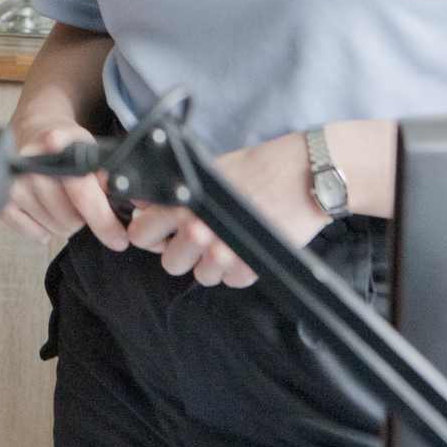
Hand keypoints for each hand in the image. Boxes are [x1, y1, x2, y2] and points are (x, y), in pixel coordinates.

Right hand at [0, 122, 129, 250]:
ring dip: (64, 224)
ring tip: (66, 204)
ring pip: (52, 228)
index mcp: (58, 143)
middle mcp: (31, 162)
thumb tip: (130, 205)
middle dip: (83, 219)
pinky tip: (48, 214)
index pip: (82, 193)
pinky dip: (42, 230)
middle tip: (84, 206)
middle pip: (68, 217)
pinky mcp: (2, 198)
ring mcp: (13, 181)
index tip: (119, 240)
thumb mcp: (94, 151)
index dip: (103, 220)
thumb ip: (109, 176)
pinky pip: (30, 232)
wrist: (35, 130)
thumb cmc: (70, 146)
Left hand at [123, 131, 328, 287]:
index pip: (142, 233)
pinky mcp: (250, 266)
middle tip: (200, 236)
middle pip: (170, 263)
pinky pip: (233, 280)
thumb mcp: (210, 169)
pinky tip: (247, 246)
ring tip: (229, 239)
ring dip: (213, 262)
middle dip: (182, 252)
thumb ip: (176, 190)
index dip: (150, 234)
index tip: (161, 232)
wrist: (305, 174)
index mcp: (185, 202)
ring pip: (202, 276)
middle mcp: (200, 229)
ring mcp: (225, 251)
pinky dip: (239, 267)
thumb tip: (144, 203)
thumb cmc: (261, 166)